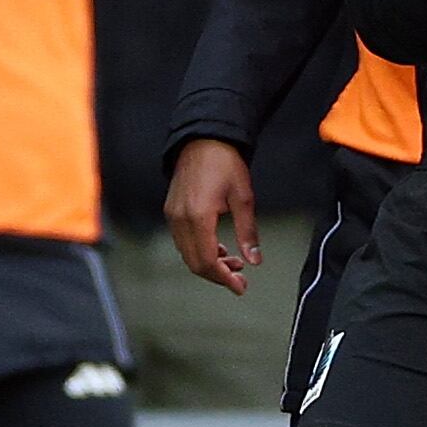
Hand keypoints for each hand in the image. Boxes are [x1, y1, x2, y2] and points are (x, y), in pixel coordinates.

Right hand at [164, 140, 259, 294]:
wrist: (204, 139)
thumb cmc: (224, 163)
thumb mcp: (244, 198)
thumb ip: (248, 232)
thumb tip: (254, 259)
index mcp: (198, 217)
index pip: (207, 260)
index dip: (224, 278)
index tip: (240, 287)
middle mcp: (180, 219)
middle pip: (195, 262)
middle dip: (217, 275)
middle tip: (239, 280)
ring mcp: (172, 215)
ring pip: (187, 253)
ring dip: (209, 263)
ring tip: (234, 263)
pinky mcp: (171, 211)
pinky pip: (183, 241)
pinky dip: (200, 250)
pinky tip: (219, 249)